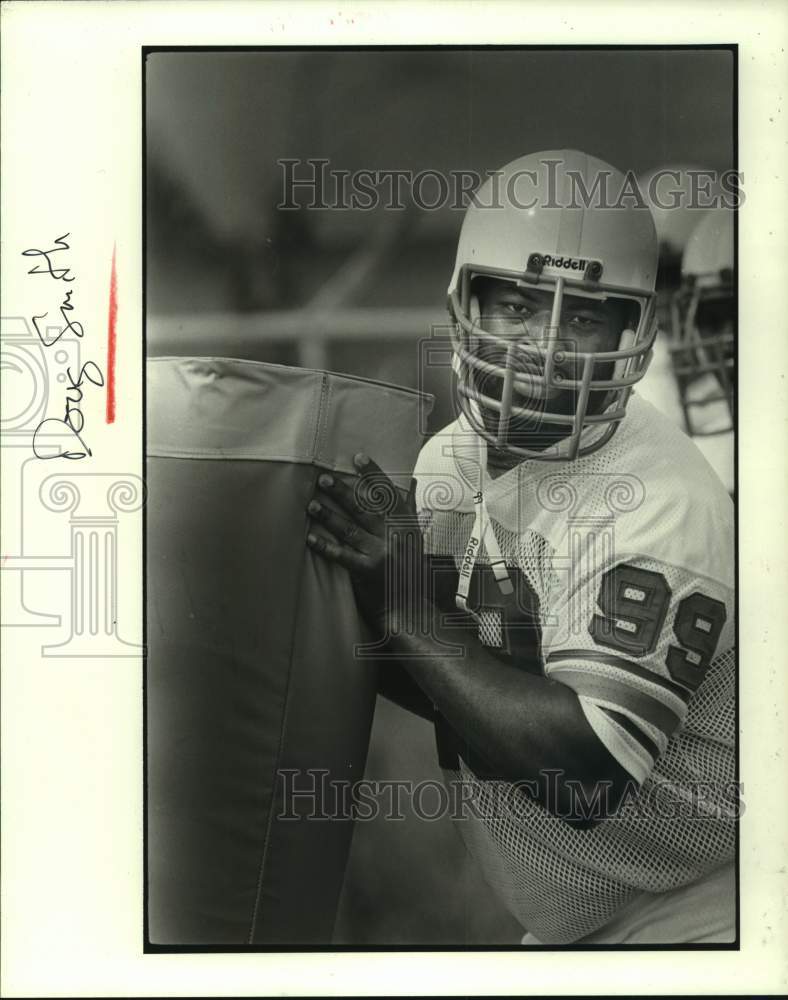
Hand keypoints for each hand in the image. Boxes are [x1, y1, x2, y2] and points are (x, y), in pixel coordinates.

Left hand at [305, 453, 421, 632]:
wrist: (412, 611)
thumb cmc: (412, 574)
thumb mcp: (416, 539)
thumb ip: (409, 510)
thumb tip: (410, 482)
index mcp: (406, 527)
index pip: (389, 495)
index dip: (374, 475)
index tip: (359, 458)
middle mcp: (394, 537)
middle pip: (365, 509)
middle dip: (342, 492)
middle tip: (323, 479)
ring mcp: (380, 554)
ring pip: (350, 529)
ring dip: (328, 516)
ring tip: (311, 505)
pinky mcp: (366, 572)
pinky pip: (342, 555)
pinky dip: (325, 546)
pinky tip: (310, 538)